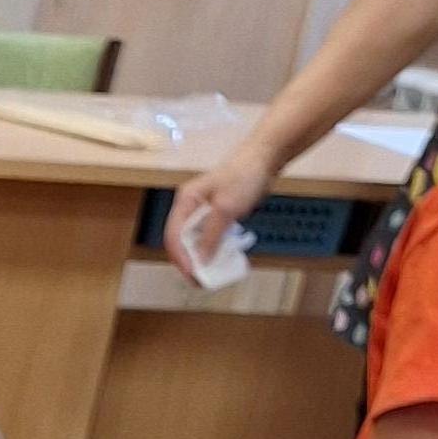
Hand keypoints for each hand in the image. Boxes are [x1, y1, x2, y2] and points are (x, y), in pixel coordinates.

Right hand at [166, 150, 270, 279]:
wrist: (264, 158)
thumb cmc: (244, 176)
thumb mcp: (226, 208)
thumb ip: (211, 235)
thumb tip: (201, 261)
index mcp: (185, 201)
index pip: (173, 235)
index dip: (181, 257)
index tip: (193, 274)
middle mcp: (189, 208)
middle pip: (181, 241)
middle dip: (189, 262)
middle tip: (201, 280)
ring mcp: (202, 212)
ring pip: (195, 242)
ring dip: (201, 259)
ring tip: (211, 274)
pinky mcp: (215, 216)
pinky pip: (209, 238)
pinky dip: (213, 250)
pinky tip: (222, 260)